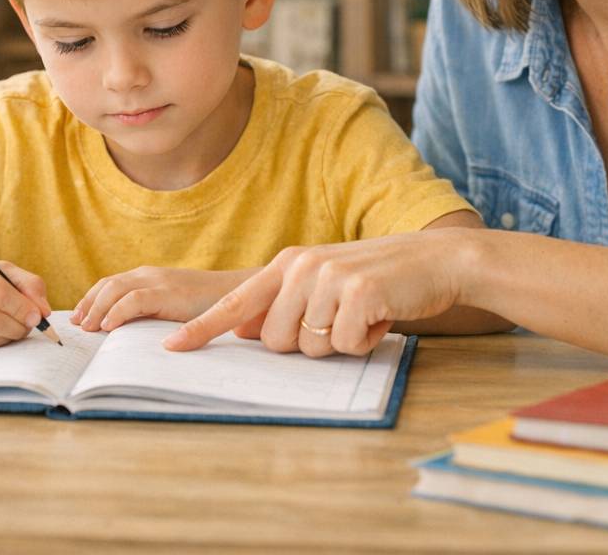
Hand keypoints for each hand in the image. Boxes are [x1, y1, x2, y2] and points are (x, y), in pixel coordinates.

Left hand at [71, 267, 255, 331]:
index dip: (90, 299)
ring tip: (88, 328)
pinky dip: (116, 312)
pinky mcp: (169, 293)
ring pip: (115, 289)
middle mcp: (150, 274)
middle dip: (87, 304)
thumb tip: (126, 333)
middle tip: (76, 325)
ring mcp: (159, 281)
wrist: (239, 292)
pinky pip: (134, 299)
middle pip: (107, 284)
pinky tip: (108, 326)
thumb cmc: (207, 305)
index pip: (110, 284)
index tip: (78, 318)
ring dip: (96, 308)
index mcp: (149, 277)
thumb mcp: (173, 306)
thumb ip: (152, 312)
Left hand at [163, 230, 479, 356]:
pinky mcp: (358, 293)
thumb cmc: (379, 279)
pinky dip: (366, 341)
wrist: (435, 260)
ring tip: (363, 314)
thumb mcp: (326, 283)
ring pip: (309, 347)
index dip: (203, 328)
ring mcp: (328, 278)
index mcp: (288, 264)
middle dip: (307, 344)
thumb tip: (244, 330)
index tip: (172, 347)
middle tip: (341, 320)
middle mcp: (301, 267)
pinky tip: (382, 315)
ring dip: (340, 342)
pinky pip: (346, 345)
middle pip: (274, 341)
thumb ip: (285, 302)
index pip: (235, 302)